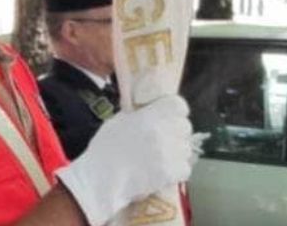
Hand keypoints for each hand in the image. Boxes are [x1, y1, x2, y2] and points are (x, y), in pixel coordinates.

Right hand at [56, 94, 196, 225]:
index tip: (172, 117)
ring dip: (178, 153)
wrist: (99, 181)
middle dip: (177, 133)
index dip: (177, 111)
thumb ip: (138, 114)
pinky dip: (178, 171)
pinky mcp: (170, 173)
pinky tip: (166, 172)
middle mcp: (162, 131)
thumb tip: (148, 110)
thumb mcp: (118, 121)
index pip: (178, 105)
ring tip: (165, 158)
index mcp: (149, 116)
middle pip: (185, 127)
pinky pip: (185, 168)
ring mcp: (168, 153)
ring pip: (186, 148)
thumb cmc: (104, 150)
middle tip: (167, 140)